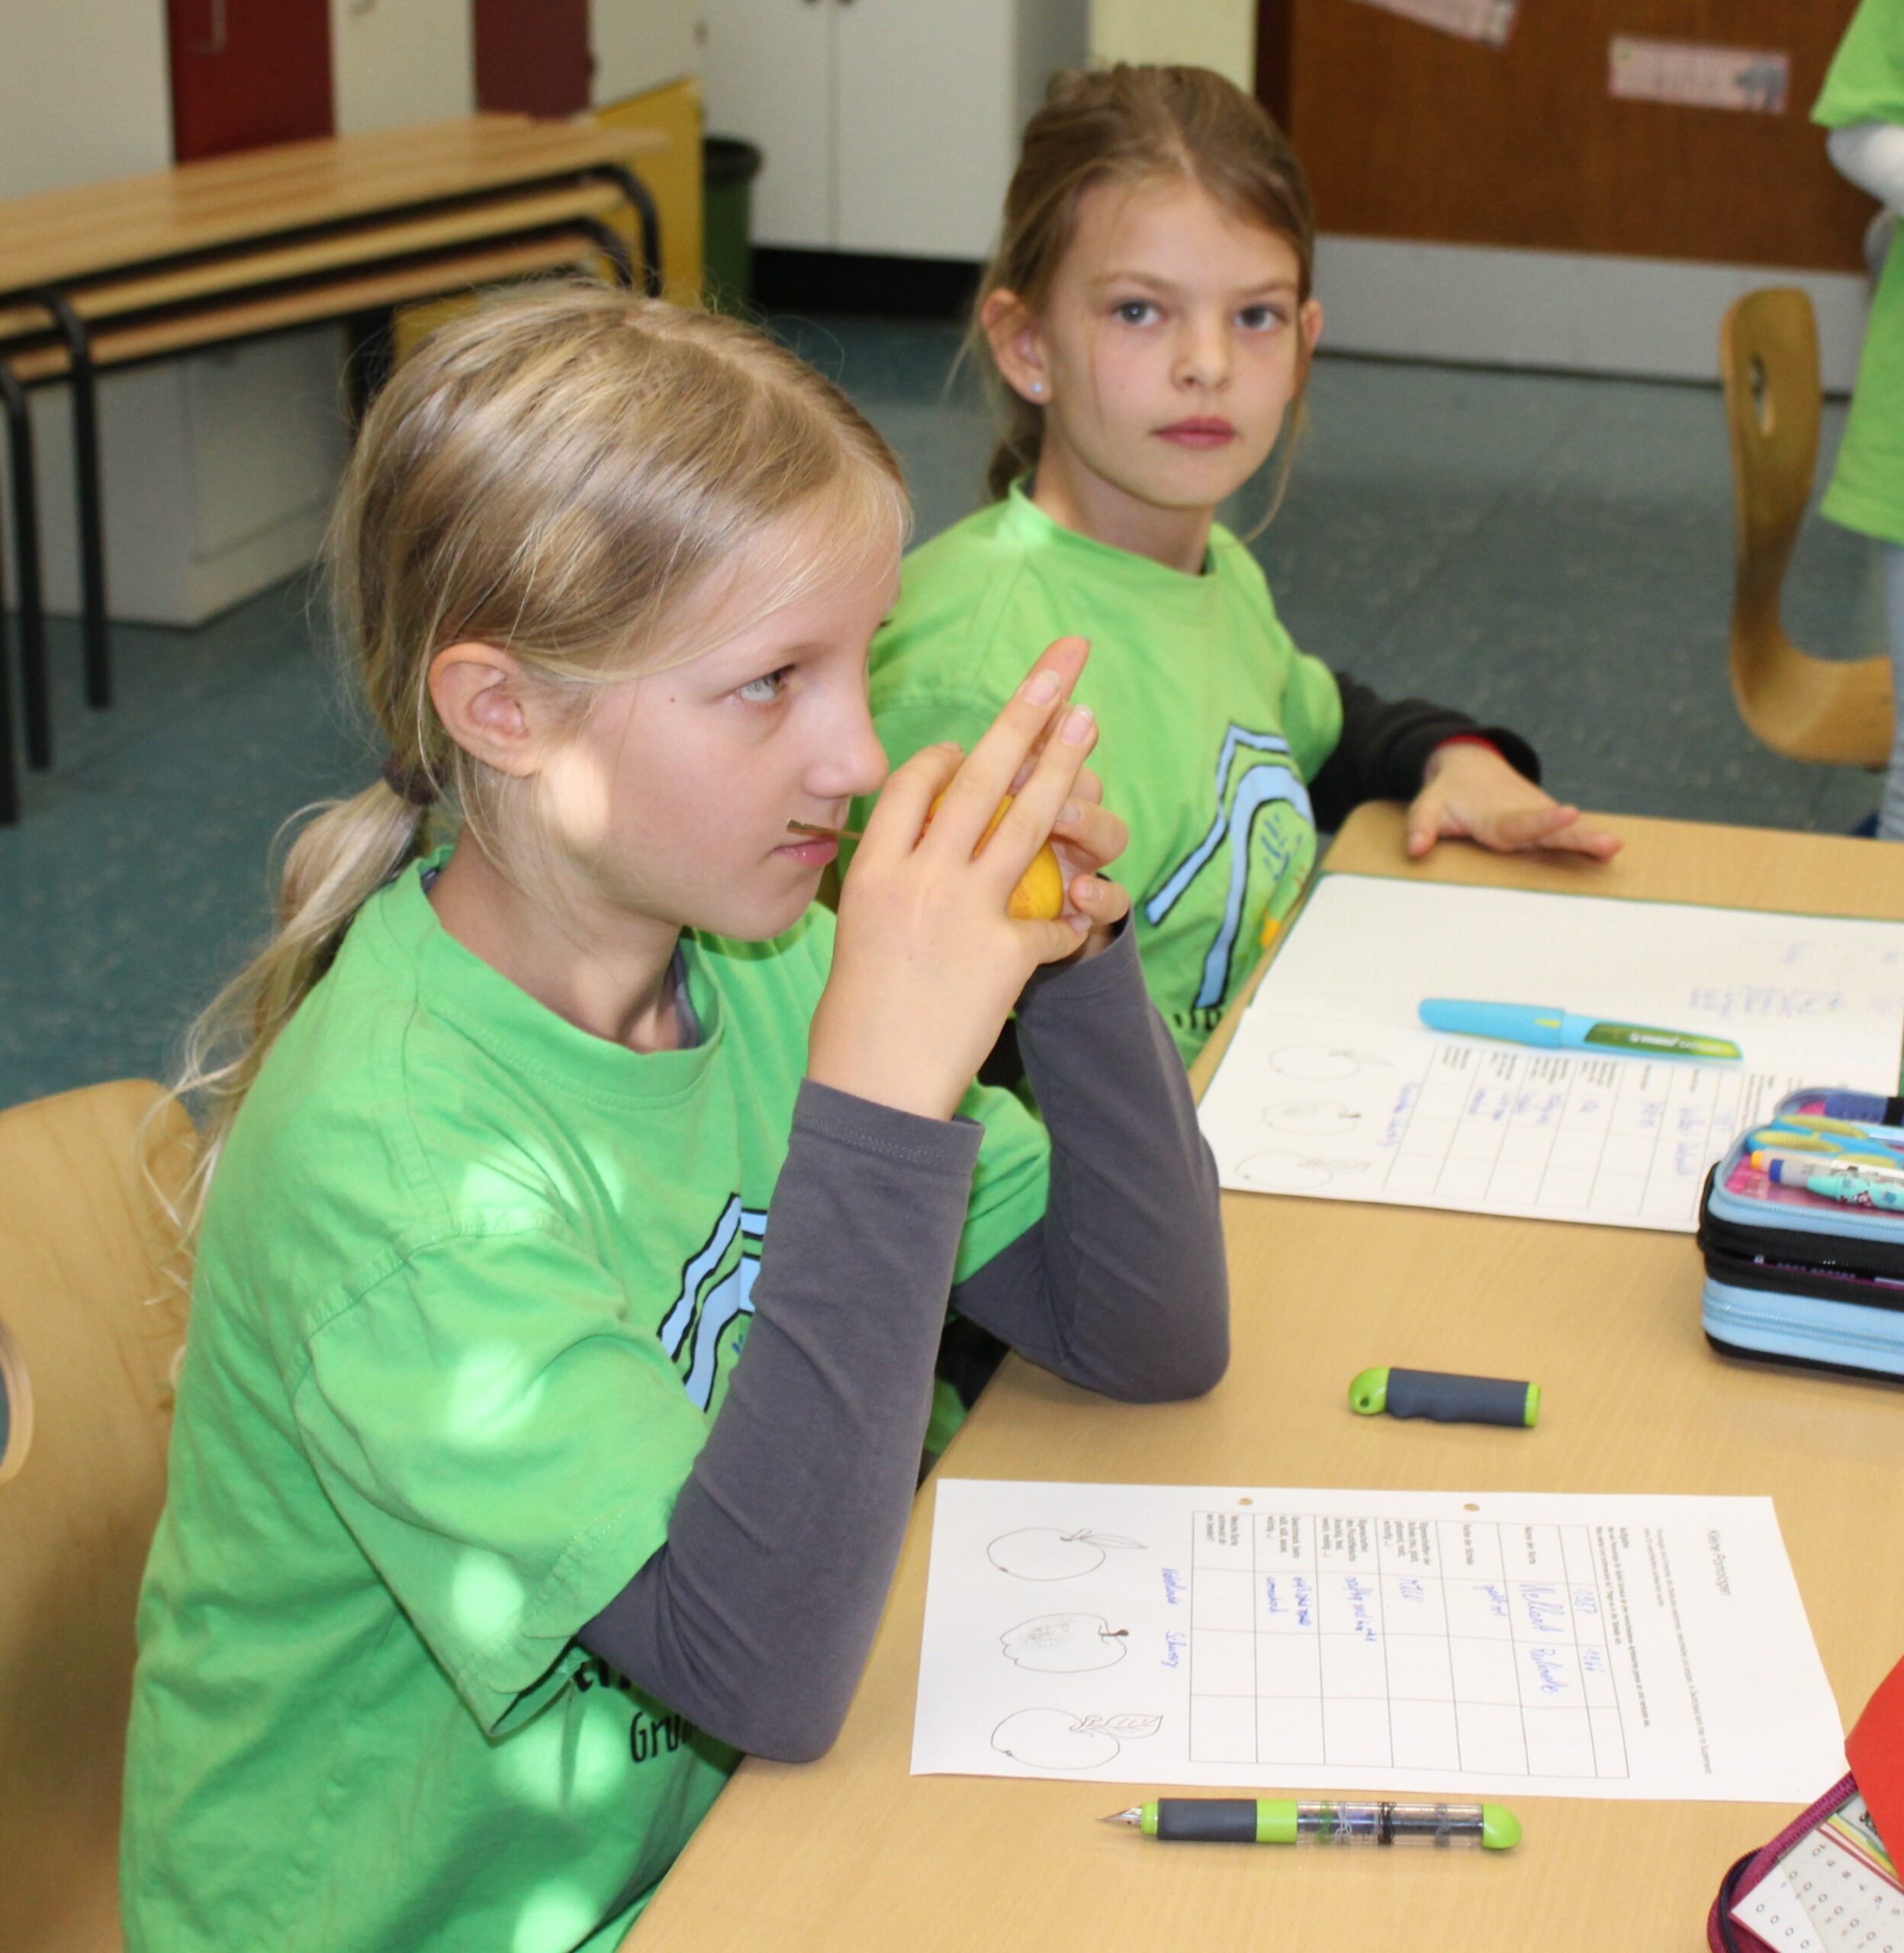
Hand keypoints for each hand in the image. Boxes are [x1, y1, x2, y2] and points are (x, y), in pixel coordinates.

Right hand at [811, 637, 1111, 1118]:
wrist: (871, 1088)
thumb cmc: (854, 1022)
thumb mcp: (857, 932)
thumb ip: (891, 885)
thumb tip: (917, 853)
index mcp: (873, 868)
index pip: (915, 783)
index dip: (949, 756)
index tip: (971, 744)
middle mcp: (919, 876)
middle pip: (981, 776)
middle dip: (1024, 713)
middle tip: (1060, 670)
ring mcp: (964, 910)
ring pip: (1027, 821)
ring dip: (1065, 766)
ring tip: (1090, 722)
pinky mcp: (1005, 954)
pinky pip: (1052, 924)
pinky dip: (1070, 923)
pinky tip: (1079, 923)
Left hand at [1405, 742, 1621, 861]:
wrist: (1470, 762)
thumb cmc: (1448, 791)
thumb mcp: (1427, 804)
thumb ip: (1420, 826)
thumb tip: (1415, 850)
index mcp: (1495, 817)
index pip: (1521, 823)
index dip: (1543, 823)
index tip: (1569, 814)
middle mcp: (1522, 815)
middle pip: (1553, 831)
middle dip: (1581, 837)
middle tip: (1611, 844)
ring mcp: (1538, 816)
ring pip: (1567, 830)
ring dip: (1591, 839)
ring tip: (1617, 847)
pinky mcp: (1545, 819)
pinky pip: (1568, 832)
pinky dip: (1589, 839)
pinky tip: (1610, 852)